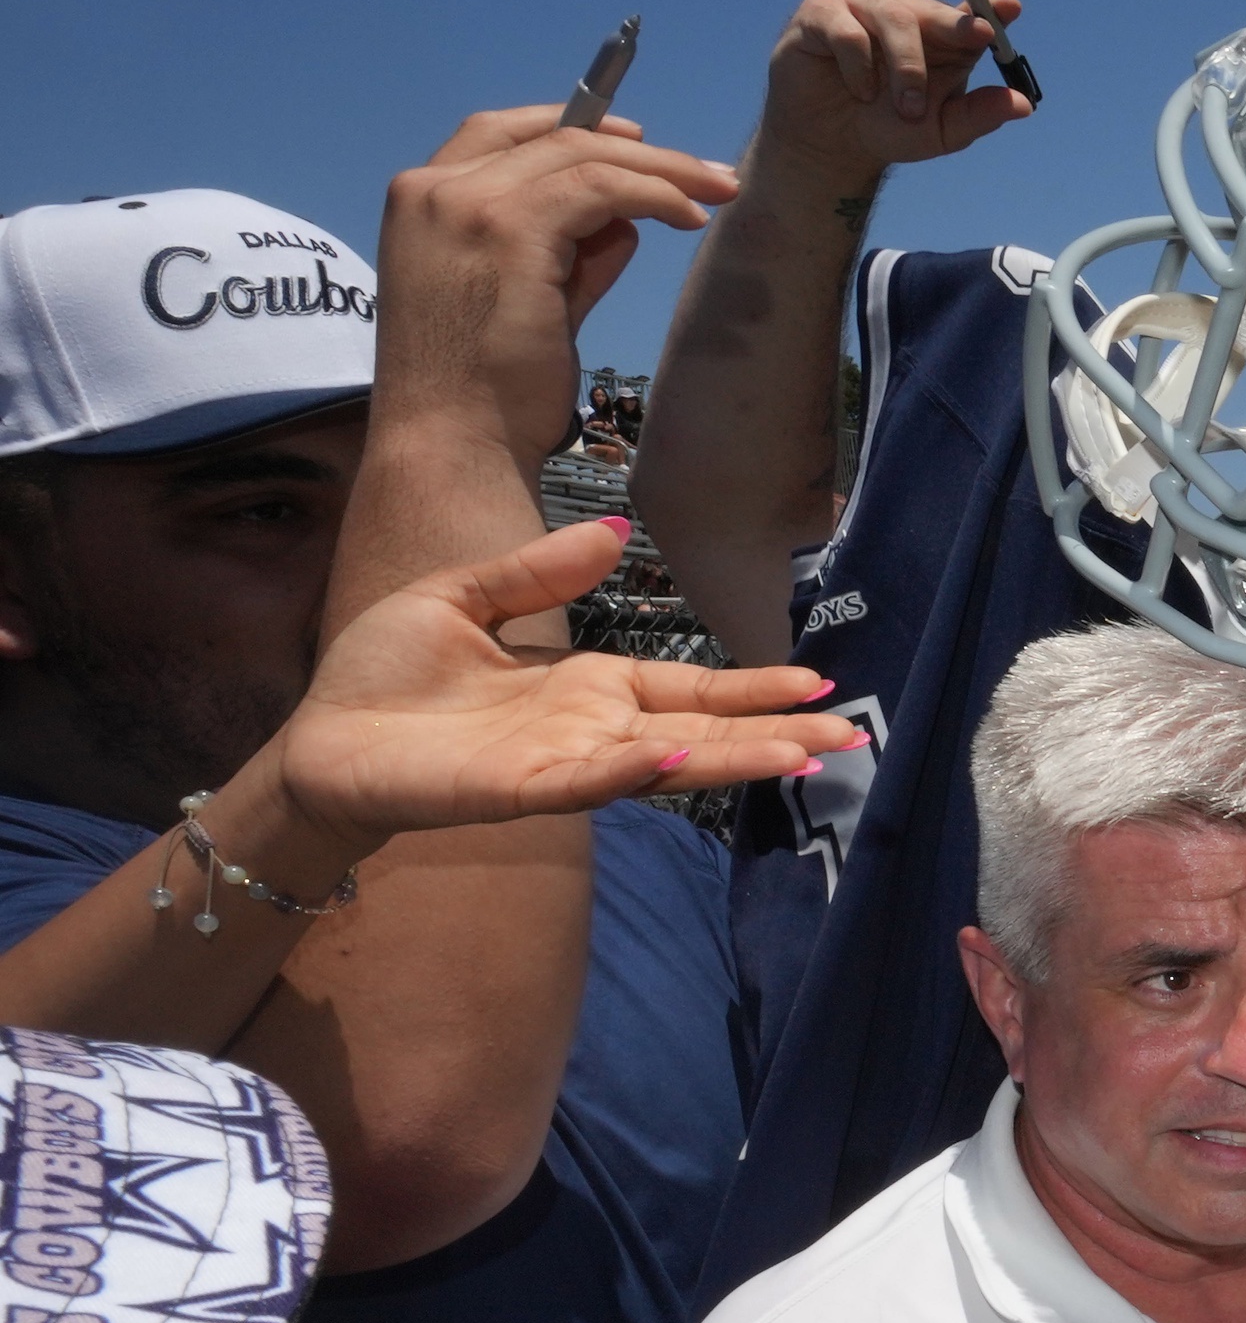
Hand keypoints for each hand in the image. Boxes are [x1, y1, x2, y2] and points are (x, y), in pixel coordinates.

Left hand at [273, 520, 866, 847]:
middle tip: (849, 734)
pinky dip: (633, 772)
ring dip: (732, 759)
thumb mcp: (464, 596)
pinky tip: (677, 759)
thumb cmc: (385, 677)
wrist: (319, 739)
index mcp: (586, 686)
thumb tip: (617, 533)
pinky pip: (588, 780)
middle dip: (775, 732)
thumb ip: (539, 570)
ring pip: (666, 762)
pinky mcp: (519, 789)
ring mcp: (562, 763)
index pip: (689, 687)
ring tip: (801, 756)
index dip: (750, 685)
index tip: (815, 681)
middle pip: (702, 730)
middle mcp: (590, 730)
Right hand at [370, 108, 738, 469]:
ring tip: (718, 192)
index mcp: (423, 203)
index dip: (568, 126)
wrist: (455, 445)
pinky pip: (599, 187)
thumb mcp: (532, 304)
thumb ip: (572, 258)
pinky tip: (690, 216)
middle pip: (551, 139)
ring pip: (583, 156)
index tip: (634, 140)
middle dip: (638, 150)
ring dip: (662, 170)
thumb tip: (624, 224)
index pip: (499, 135)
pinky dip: (654, 193)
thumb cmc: (487, 394)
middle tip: (705, 173)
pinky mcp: (508, 227)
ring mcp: (466, 203)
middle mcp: (434, 190)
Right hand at [758, 0, 1035, 187]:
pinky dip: (860, 67)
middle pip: (933, 9)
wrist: (832, 144)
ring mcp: (861, 5)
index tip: (1009, 8)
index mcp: (940, 33)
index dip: (988, 6)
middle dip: (956, 28)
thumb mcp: (941, 131)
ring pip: (894, 17)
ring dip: (907, 66)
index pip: (969, 10)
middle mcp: (903, 9)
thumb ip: (979, 115)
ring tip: (905, 108)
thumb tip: (1023, 105)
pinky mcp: (821, 13)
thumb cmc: (891, 128)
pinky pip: (847, 30)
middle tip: (979, 41)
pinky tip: (862, 92)